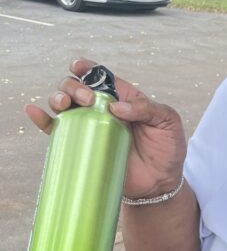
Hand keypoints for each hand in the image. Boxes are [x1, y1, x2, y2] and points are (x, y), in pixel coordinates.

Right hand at [24, 58, 186, 200]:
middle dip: (75, 86)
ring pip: (64, 105)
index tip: (79, 67)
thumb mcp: (168, 122)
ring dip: (58, 98)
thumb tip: (115, 107)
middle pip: (77, 87)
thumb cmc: (167, 149)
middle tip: (87, 99)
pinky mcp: (82, 146)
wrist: (161, 183)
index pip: (100, 76)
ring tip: (66, 105)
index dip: (86, 68)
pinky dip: (42, 121)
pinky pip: (57, 131)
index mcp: (123, 97)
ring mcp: (90, 127)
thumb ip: (147, 108)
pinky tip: (34, 112)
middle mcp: (102, 109)